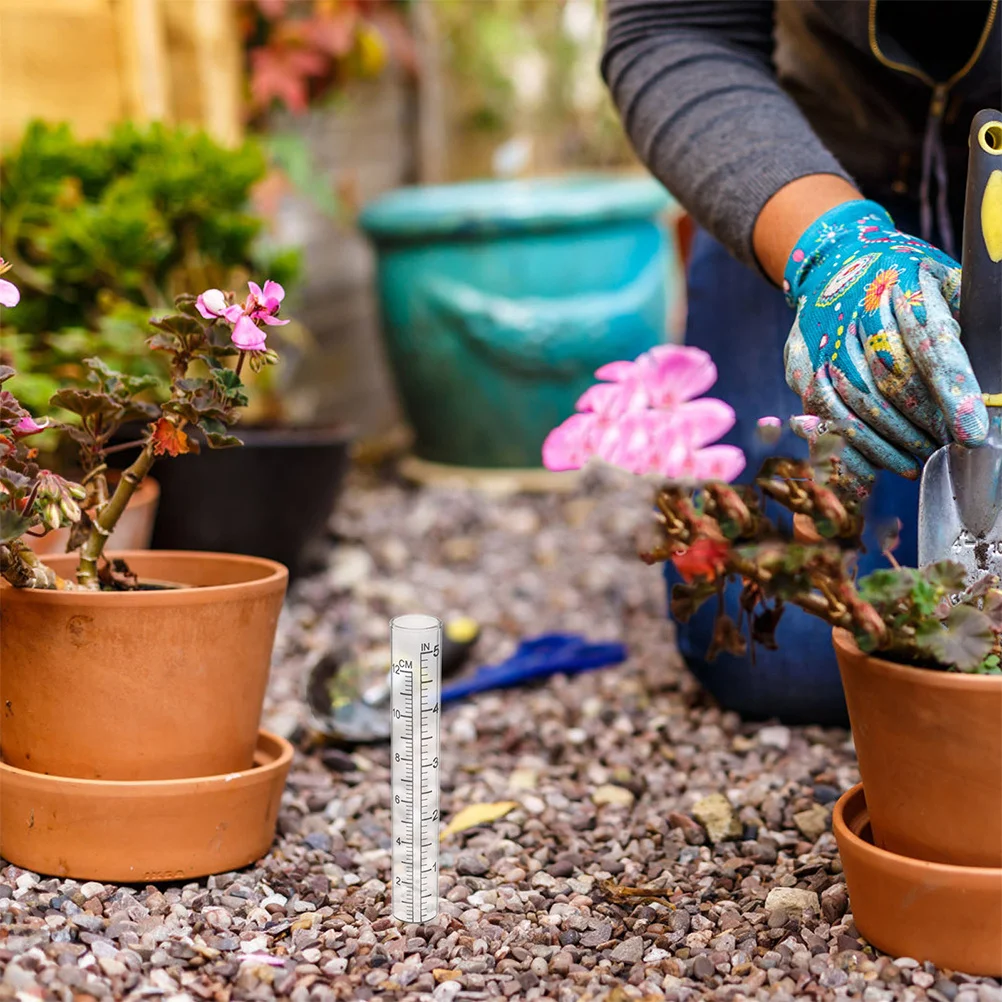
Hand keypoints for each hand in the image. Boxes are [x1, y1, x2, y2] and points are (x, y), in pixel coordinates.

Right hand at [783, 199, 987, 498]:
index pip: (929, 343)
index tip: (972, 434)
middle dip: (922, 425)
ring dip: (888, 443)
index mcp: (898, 282)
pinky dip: (848, 446)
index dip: (952, 391)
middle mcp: (853, 312)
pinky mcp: (800, 366)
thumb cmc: (903, 276)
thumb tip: (992, 376)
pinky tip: (874, 467)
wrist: (834, 261)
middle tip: (947, 450)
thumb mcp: (943, 278)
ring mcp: (822, 341)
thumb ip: (965, 317)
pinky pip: (823, 415)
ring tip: (916, 462)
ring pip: (853, 404)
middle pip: (889, 381)